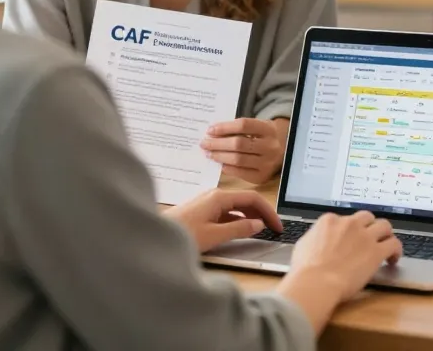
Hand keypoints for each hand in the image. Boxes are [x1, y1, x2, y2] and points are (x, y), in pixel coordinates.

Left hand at [162, 189, 282, 251]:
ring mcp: (207, 203)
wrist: (154, 237)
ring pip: (236, 207)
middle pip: (246, 201)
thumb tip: (258, 224)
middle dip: (262, 213)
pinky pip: (226, 213)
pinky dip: (238, 220)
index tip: (278, 225)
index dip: (269, 211)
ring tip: (262, 231)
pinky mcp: (201, 212)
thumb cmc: (181, 234)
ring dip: (251, 217)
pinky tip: (242, 231)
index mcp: (219, 197)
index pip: (253, 198)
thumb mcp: (214, 235)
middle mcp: (214, 196)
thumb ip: (239, 229)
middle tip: (275, 229)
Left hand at [201, 117, 288, 183]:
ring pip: (238, 160)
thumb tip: (213, 133)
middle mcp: (270, 146)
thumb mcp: (258, 126)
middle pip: (238, 144)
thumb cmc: (264, 136)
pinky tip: (220, 163)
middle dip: (218, 144)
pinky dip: (227, 168)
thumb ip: (239, 129)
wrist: (284, 149)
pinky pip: (240, 173)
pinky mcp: (263, 177)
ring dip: (220, 156)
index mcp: (269, 129)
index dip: (225, 127)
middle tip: (204, 143)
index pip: (243, 125)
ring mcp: (267, 163)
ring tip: (209, 153)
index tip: (210, 130)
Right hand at [290, 210, 402, 300]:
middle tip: (370, 238)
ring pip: (384, 225)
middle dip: (369, 227)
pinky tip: (392, 259)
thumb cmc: (305, 270)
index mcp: (330, 221)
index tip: (350, 240)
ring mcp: (364, 236)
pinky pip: (394, 244)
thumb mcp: (304, 245)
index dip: (349, 230)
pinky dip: (396, 250)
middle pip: (367, 217)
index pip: (344, 219)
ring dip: (385, 234)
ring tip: (385, 245)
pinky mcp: (376, 251)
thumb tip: (318, 241)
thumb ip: (315, 238)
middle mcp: (349, 224)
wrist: (316, 282)